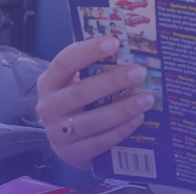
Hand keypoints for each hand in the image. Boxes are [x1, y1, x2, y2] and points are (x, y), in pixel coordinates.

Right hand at [35, 35, 154, 167]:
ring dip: (122, 109)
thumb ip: (94, 68)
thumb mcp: (77, 83)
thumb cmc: (78, 102)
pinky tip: (138, 119)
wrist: (66, 142)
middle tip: (140, 72)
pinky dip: (120, 131)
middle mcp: (48, 107)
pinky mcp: (72, 154)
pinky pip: (99, 142)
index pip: (64, 62)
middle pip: (80, 93)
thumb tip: (129, 50)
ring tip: (147, 99)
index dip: (88, 51)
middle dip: (112, 81)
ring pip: (91, 121)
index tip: (115, 42)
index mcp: (49, 83)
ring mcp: (58, 133)